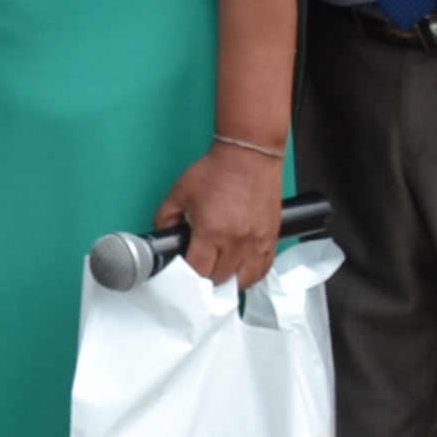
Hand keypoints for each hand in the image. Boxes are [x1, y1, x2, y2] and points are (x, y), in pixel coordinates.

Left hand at [155, 143, 285, 291]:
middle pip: (220, 280)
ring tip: (220, 272)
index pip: (198, 272)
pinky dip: (251, 274)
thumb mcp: (179, 194)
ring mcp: (257, 241)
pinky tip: (241, 269)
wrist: (248, 155)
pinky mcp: (271, 237)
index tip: (183, 275)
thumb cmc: (217, 171)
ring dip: (230, 280)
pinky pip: (264, 268)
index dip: (188, 279)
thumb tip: (164, 239)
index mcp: (212, 232)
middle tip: (199, 271)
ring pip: (244, 280)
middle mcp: (237, 241)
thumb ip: (165, 220)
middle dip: (206, 280)